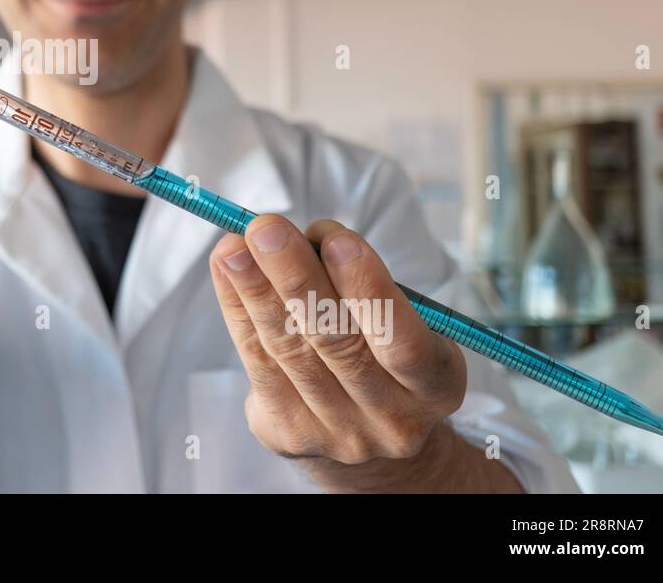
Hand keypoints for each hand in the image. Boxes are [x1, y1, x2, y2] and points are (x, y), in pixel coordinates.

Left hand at [207, 216, 466, 481]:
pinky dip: (237, 307)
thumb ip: (361, 281)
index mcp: (436, 386)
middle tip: (267, 229)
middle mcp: (392, 420)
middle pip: (336, 342)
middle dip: (296, 277)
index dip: (368, 290)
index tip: (335, 240)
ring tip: (233, 245)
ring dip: (255, 289)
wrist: (367, 433)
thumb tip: (299, 235)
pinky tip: (226, 269)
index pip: (404, 343)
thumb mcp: (403, 320)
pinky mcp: (288, 433)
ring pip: (288, 350)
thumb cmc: (383, 351)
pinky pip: (256, 361)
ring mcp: (337, 434)